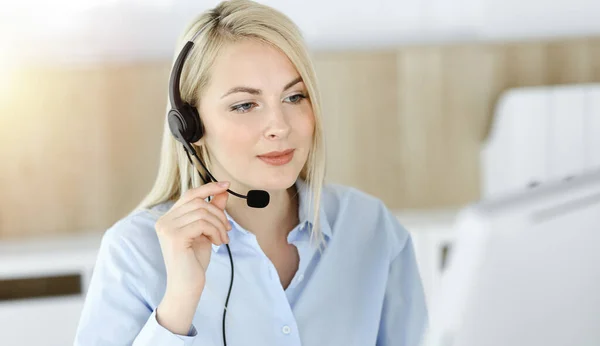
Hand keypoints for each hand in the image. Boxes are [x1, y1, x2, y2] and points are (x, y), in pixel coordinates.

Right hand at [155, 181, 230, 325]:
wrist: (187, 286)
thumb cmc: (194, 261)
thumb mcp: (206, 232)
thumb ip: (212, 212)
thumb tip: (222, 192)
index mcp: (169, 218)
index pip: (190, 195)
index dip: (208, 187)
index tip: (226, 184)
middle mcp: (164, 220)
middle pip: (198, 201)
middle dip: (219, 213)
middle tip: (228, 230)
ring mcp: (167, 228)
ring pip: (202, 212)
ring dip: (219, 225)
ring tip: (223, 239)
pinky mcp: (174, 236)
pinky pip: (202, 223)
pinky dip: (216, 231)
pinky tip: (218, 243)